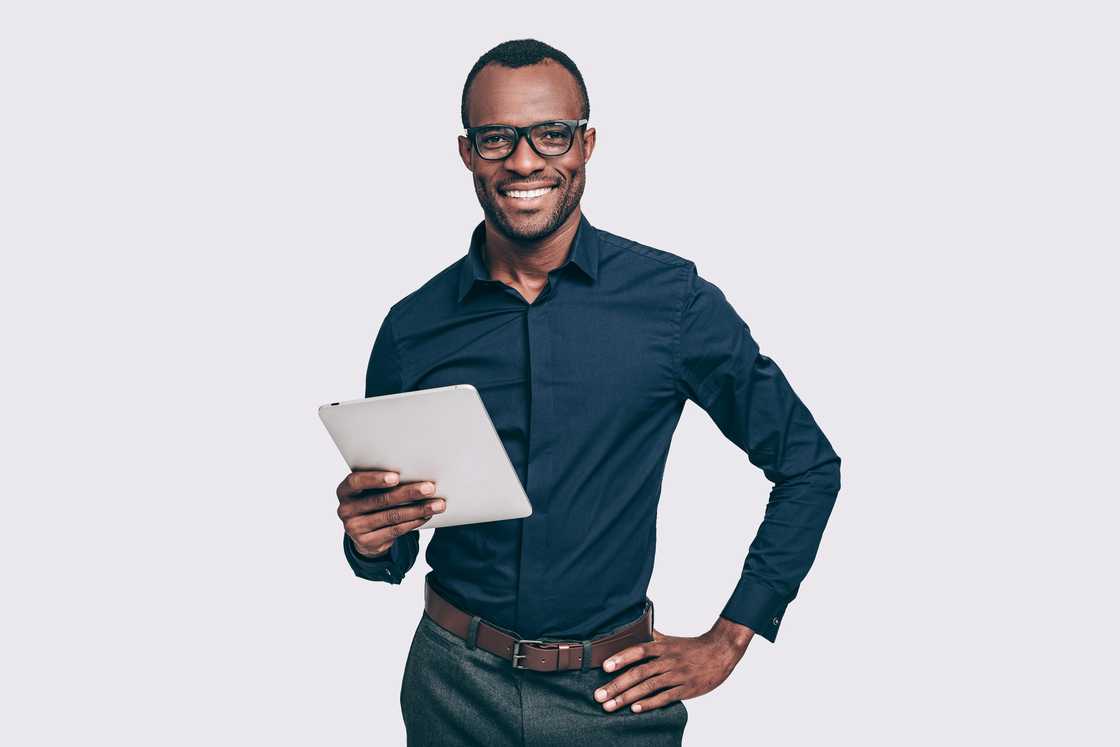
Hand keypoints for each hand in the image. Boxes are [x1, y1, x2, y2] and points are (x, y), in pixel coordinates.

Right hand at [336, 469, 446, 557]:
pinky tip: (426, 515)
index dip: (375, 479)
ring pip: (392, 516)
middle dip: (409, 493)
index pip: (356, 482)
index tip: (396, 477)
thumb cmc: (371, 500)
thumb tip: (417, 471)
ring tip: (437, 504)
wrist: (362, 532)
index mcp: (345, 491)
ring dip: (418, 509)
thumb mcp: (369, 489)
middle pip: (381, 500)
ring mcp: (354, 528)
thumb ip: (384, 482)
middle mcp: (345, 510)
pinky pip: (395, 530)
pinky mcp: (367, 542)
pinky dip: (414, 522)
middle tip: (429, 488)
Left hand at [592, 619, 753, 713]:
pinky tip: (636, 710)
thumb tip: (634, 629)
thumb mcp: (671, 639)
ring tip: (611, 706)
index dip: (622, 658)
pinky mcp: (687, 689)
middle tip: (599, 696)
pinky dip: (650, 704)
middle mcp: (668, 660)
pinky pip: (666, 697)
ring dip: (628, 698)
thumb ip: (652, 637)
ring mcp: (677, 675)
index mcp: (663, 646)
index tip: (605, 667)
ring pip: (649, 687)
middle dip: (617, 685)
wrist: (721, 652)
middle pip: (639, 672)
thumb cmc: (692, 647)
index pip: (639, 650)